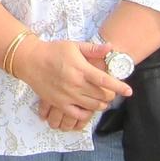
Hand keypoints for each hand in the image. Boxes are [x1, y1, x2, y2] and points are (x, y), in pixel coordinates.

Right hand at [13, 39, 130, 129]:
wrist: (30, 60)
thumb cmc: (53, 51)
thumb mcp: (74, 45)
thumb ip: (93, 49)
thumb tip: (111, 48)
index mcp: (81, 69)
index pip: (105, 80)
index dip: (119, 87)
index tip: (129, 91)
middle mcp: (76, 84)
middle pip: (102, 96)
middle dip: (111, 95)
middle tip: (111, 92)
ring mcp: (67, 96)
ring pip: (93, 106)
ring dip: (101, 104)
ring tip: (102, 99)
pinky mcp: (59, 103)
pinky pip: (78, 114)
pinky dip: (87, 114)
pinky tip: (88, 108)